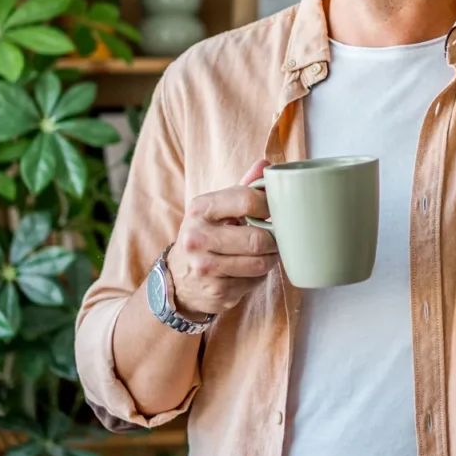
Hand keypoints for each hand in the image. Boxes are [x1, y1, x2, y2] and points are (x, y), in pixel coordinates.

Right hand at [167, 159, 278, 317]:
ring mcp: (205, 268)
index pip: (247, 200)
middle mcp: (197, 238)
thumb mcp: (218, 208)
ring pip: (260, 263)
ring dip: (271, 258)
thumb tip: (266, 164)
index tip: (276, 210)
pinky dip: (259, 276)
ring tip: (267, 252)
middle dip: (275, 239)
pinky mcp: (217, 291)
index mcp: (200, 209)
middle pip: (257, 238)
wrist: (178, 278)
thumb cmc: (207, 234)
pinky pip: (254, 282)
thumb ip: (244, 187)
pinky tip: (250, 269)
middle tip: (278, 237)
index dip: (270, 205)